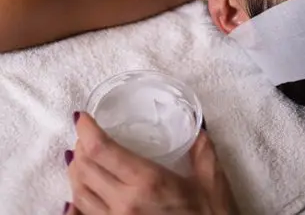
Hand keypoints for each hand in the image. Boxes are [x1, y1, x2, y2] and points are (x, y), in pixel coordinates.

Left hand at [65, 112, 237, 214]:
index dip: (86, 130)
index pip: (101, 150)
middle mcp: (125, 204)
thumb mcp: (212, 181)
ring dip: (75, 171)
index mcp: (148, 182)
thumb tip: (197, 125)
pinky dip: (74, 205)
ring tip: (82, 157)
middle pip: (84, 168)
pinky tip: (74, 198)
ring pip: (78, 194)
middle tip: (86, 134)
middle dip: (80, 146)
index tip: (82, 117)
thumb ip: (202, 149)